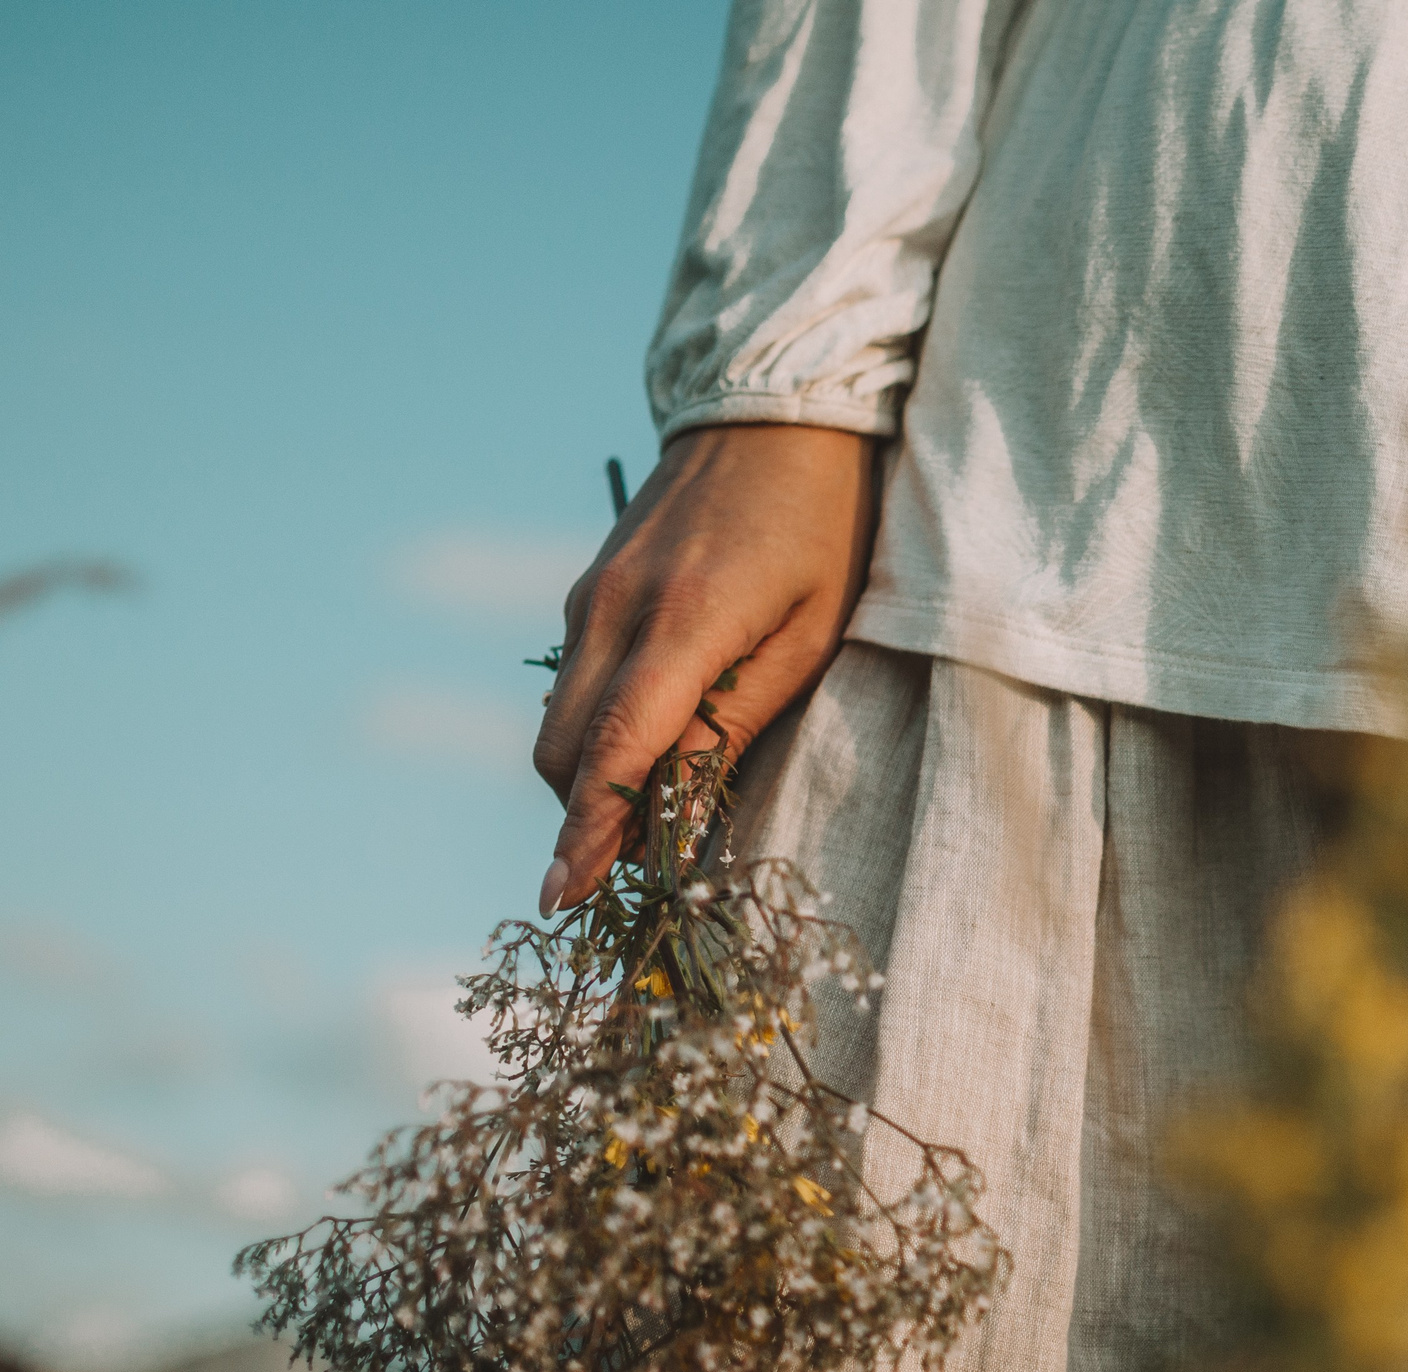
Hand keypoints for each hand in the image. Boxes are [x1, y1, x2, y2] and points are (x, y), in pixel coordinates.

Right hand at [532, 423, 879, 913]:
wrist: (775, 415)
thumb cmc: (825, 527)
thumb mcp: (811, 633)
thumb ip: (737, 720)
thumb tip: (674, 813)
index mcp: (683, 620)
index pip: (616, 749)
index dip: (588, 832)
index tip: (562, 896)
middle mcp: (614, 608)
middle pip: (566, 752)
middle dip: (588, 821)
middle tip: (638, 869)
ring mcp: (590, 594)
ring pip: (559, 724)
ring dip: (590, 780)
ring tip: (653, 811)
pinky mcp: (587, 587)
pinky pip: (571, 683)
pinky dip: (595, 732)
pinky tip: (651, 742)